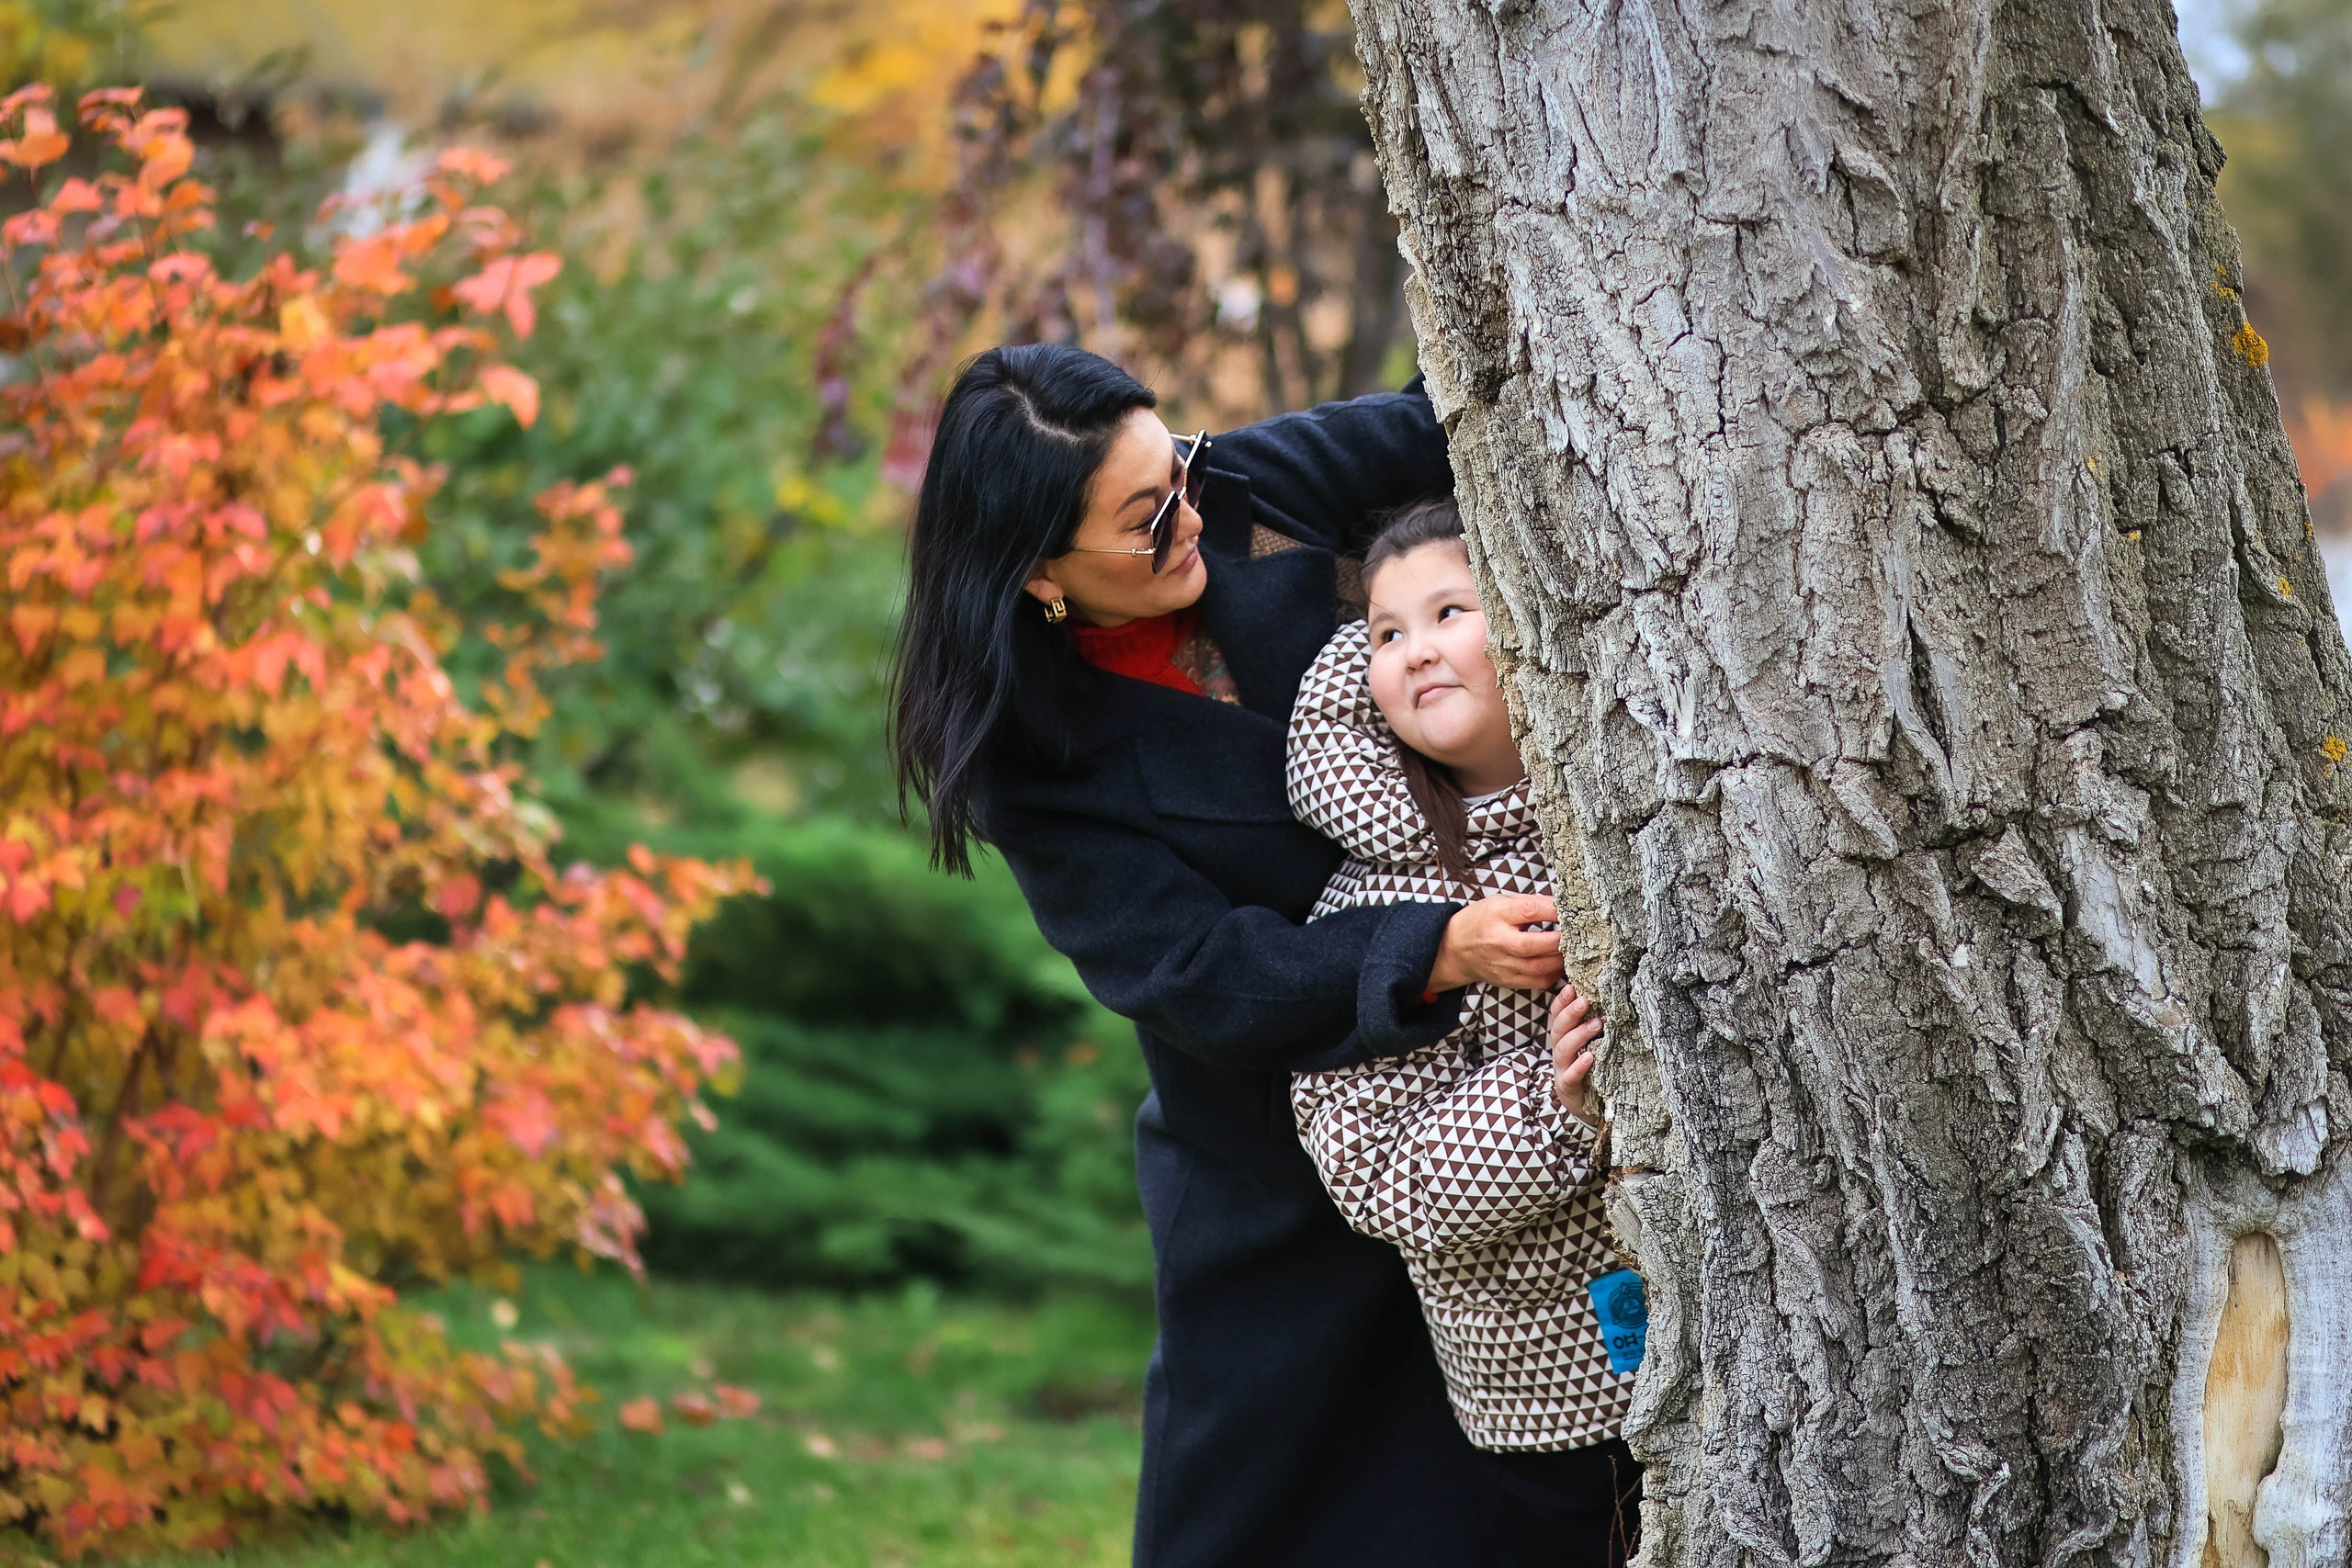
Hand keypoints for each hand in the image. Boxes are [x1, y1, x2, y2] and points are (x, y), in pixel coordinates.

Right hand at [1427, 894, 1564, 992]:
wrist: (1455, 947)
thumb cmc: (1482, 920)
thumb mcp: (1501, 901)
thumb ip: (1531, 903)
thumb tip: (1561, 904)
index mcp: (1498, 915)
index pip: (1529, 910)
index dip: (1553, 910)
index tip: (1571, 909)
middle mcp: (1498, 941)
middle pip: (1532, 945)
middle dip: (1559, 941)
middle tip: (1577, 935)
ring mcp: (1502, 964)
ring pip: (1538, 968)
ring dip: (1560, 961)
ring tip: (1573, 951)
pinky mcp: (1507, 980)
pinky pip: (1536, 982)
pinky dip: (1553, 975)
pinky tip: (1560, 965)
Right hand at [1551, 985, 1602, 1127]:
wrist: (1589, 1105)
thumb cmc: (1592, 1069)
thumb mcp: (1590, 1044)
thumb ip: (1592, 1025)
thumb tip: (1607, 998)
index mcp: (1563, 1038)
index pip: (1556, 1016)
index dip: (1561, 1001)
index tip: (1571, 986)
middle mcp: (1559, 1051)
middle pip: (1558, 1029)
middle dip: (1570, 1013)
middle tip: (1585, 1000)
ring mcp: (1562, 1069)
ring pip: (1563, 1049)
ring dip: (1578, 1035)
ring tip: (1597, 1024)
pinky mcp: (1568, 1088)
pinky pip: (1570, 1076)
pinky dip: (1579, 1066)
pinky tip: (1589, 1057)